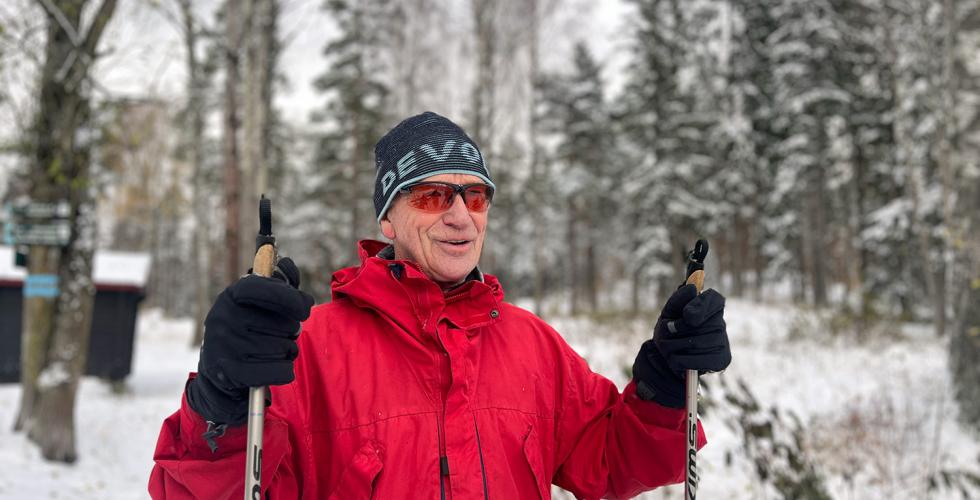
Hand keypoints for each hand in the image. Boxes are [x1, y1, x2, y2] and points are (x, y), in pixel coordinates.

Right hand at [186, 257, 314, 424]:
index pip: (263, 289)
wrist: (219, 369)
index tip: (305, 309)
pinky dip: (285, 370)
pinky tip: (276, 366)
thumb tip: (287, 264)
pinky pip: (280, 371)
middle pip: (283, 324)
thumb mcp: (260, 302)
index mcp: (232, 295)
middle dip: (291, 331)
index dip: (290, 298)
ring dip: (288, 351)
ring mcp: (226, 345)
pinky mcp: (231, 372)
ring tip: (275, 349)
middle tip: (280, 334)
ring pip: (284, 348)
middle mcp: (225, 318)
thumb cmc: (249, 328)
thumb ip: (280, 282)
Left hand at [632, 284, 730, 407]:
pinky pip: (693, 360)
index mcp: (711, 305)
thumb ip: (678, 300)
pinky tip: (676, 360)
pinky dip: (677, 361)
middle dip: (676, 329)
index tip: (686, 314)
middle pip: (699, 323)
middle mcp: (721, 323)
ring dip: (672, 346)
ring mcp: (723, 343)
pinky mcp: (721, 361)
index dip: (700, 305)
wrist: (667, 358)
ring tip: (668, 347)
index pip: (713, 298)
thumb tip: (692, 288)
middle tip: (667, 332)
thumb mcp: (668, 313)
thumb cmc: (670, 331)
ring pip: (694, 343)